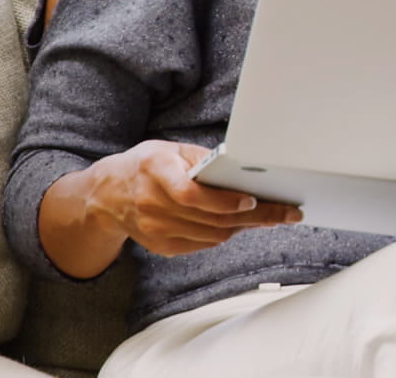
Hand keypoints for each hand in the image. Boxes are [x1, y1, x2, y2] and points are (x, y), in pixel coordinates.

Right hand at [86, 140, 300, 256]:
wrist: (108, 196)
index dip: (224, 201)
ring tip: (273, 217)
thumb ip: (203, 161)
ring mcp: (155, 230)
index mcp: (155, 171)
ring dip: (246, 227)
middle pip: (211, 218)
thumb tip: (242, 169)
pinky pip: (203, 244)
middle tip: (288, 213)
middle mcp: (152, 204)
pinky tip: (241, 224)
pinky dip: (225, 233)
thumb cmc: (146, 166)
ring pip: (212, 234)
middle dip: (255, 217)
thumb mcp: (171, 150)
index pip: (191, 194)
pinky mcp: (161, 246)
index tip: (252, 201)